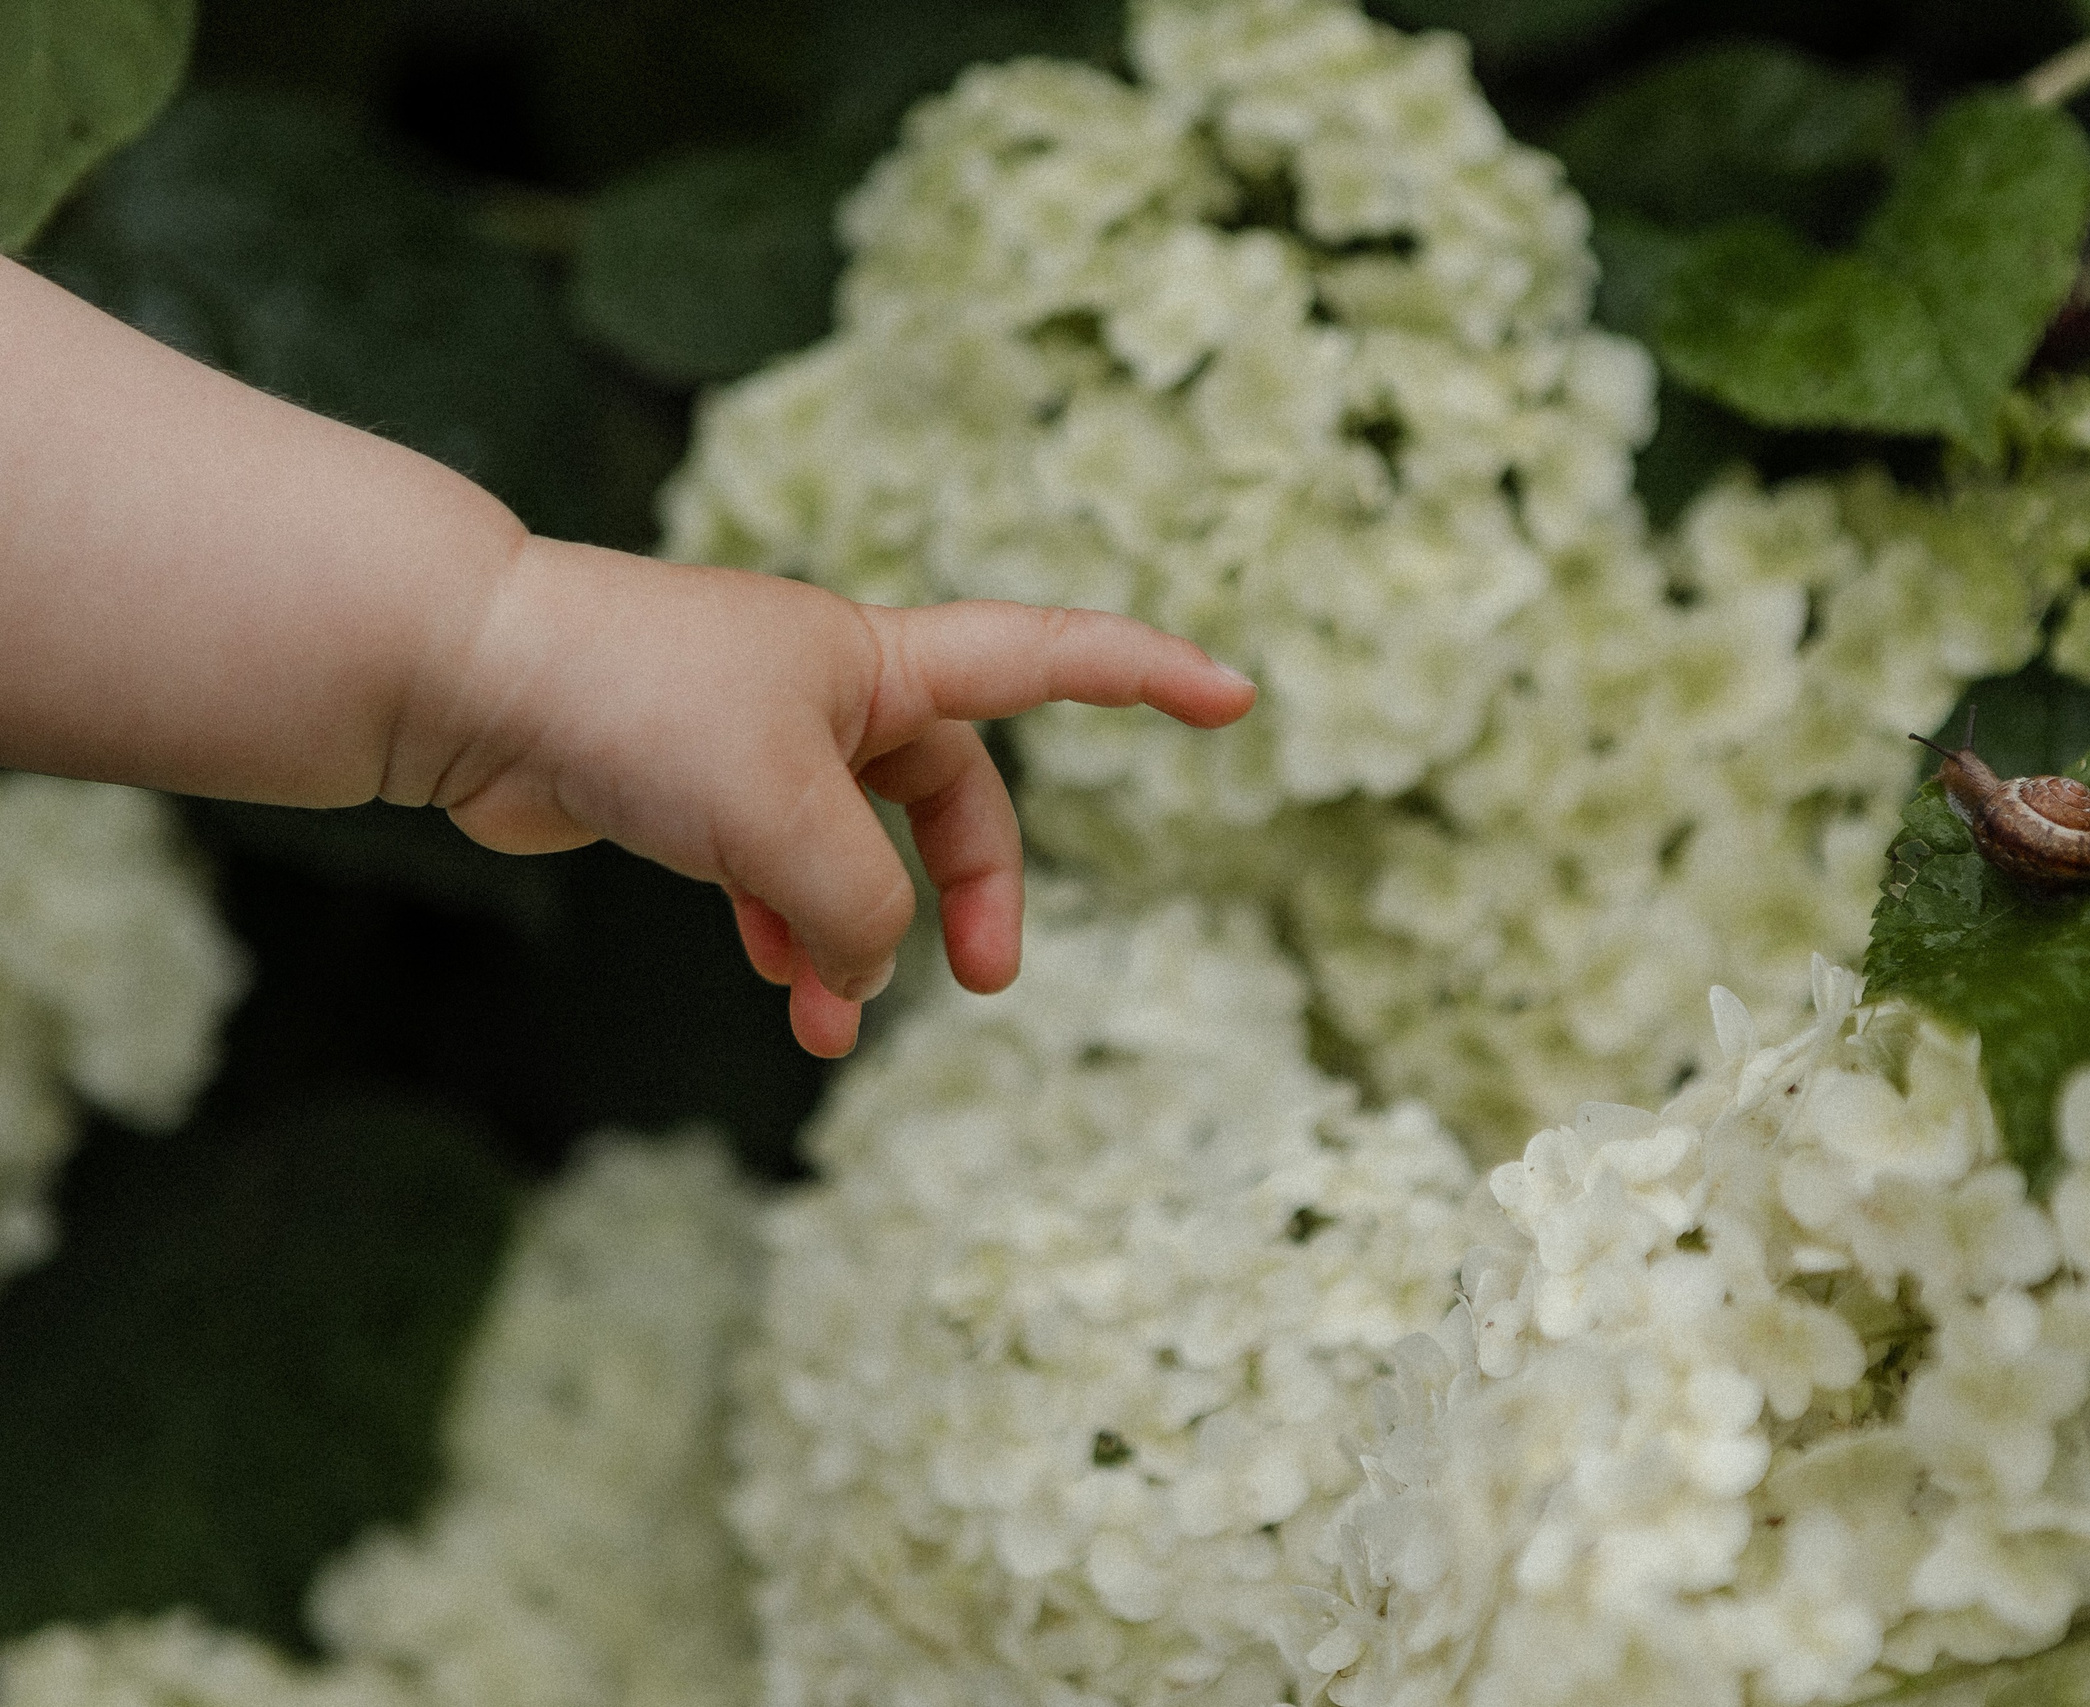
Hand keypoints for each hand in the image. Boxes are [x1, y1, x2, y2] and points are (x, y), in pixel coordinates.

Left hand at [407, 537, 1254, 1055]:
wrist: (461, 677)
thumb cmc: (635, 711)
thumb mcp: (783, 821)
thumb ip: (861, 906)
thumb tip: (868, 964)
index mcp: (882, 662)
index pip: (1052, 657)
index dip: (1151, 679)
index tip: (1236, 700)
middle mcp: (831, 691)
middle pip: (951, 794)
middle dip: (973, 890)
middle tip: (980, 985)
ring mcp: (757, 738)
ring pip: (854, 850)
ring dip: (857, 940)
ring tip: (828, 1027)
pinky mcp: (686, 786)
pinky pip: (772, 871)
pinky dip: (784, 932)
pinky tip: (775, 986)